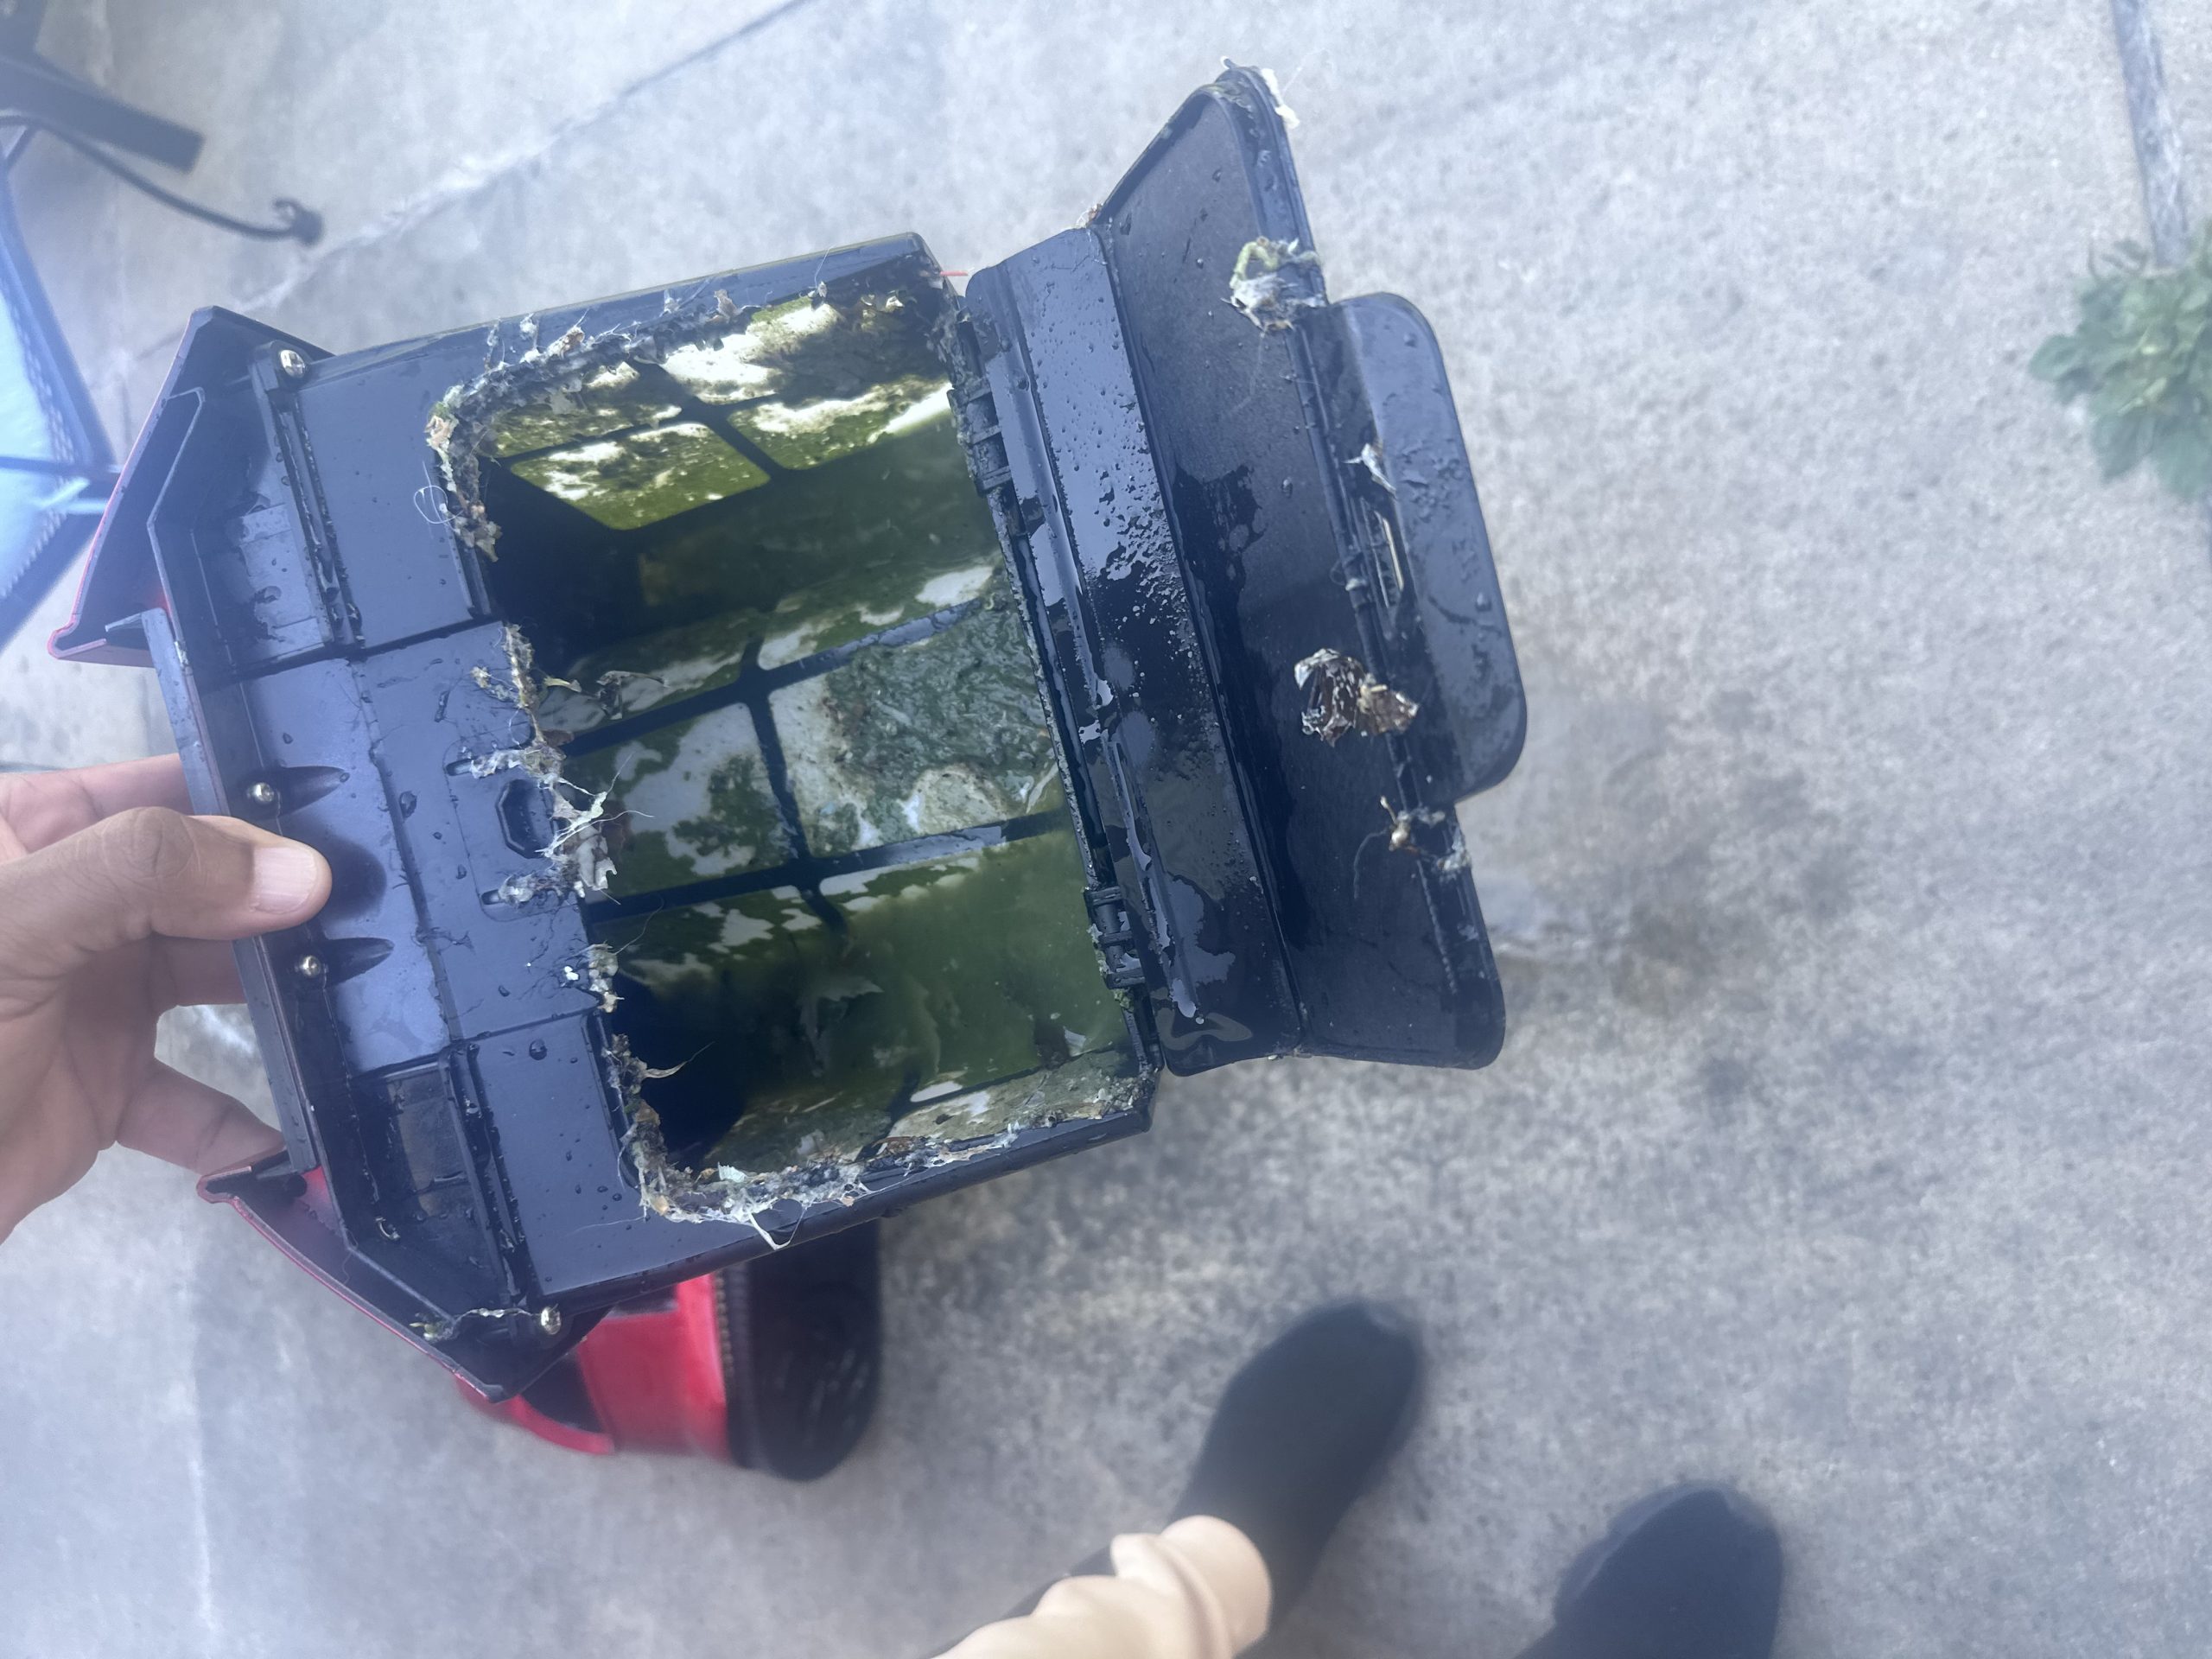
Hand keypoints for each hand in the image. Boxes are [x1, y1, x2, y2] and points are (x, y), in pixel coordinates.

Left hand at [0, 755, 329, 1241]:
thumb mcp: (10, 927)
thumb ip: (146, 877)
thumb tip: (298, 873)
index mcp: (26, 832)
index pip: (163, 787)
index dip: (254, 799)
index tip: (355, 822)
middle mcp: (67, 906)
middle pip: (210, 885)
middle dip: (291, 903)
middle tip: (386, 918)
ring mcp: (87, 998)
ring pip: (219, 984)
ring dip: (288, 1004)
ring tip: (366, 1010)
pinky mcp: (99, 1091)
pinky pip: (195, 1102)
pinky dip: (246, 1125)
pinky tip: (295, 1139)